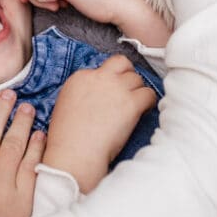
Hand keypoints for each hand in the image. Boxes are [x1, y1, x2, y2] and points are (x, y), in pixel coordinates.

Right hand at [44, 55, 155, 191]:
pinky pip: (149, 94)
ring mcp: (117, 88)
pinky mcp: (131, 103)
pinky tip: (144, 111)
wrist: (75, 152)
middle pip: (122, 64)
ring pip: (137, 78)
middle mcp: (99, 77)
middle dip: (127, 75)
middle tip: (129, 91)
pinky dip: (149, 102)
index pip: (103, 68)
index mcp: (81, 78)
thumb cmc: (68, 137)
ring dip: (138, 90)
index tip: (112, 92)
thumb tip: (98, 98)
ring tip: (136, 106)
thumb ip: (83, 93)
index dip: (110, 79)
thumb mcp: (67, 105)